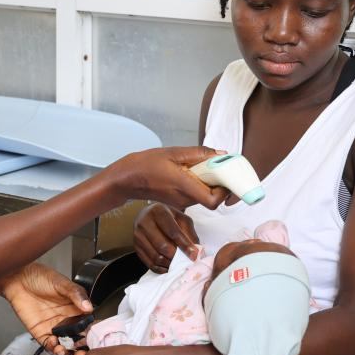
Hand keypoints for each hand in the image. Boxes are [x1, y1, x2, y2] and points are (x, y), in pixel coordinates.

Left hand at [1, 263, 92, 354]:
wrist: (18, 279)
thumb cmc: (40, 277)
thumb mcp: (61, 283)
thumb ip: (75, 294)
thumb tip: (88, 306)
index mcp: (75, 308)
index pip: (88, 323)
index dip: (92, 331)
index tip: (94, 336)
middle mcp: (67, 320)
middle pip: (79, 338)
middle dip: (82, 346)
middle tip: (83, 349)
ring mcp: (54, 328)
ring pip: (66, 345)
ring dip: (69, 351)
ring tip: (69, 350)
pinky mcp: (41, 333)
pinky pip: (49, 346)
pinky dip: (54, 349)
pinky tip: (56, 346)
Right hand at [109, 146, 227, 210]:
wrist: (128, 179)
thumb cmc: (146, 165)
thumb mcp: (173, 153)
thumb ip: (199, 153)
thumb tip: (221, 155)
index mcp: (184, 186)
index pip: (214, 200)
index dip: (225, 190)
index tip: (227, 175)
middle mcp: (185, 199)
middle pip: (213, 198)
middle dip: (220, 183)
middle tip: (218, 166)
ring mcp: (182, 202)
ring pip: (206, 196)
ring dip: (210, 182)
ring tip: (203, 166)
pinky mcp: (179, 200)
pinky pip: (197, 194)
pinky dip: (201, 184)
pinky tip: (193, 171)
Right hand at [134, 202, 202, 272]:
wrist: (149, 215)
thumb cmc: (168, 217)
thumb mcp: (182, 218)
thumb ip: (189, 233)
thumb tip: (194, 252)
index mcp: (158, 211)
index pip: (172, 232)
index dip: (184, 245)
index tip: (193, 255)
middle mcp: (144, 222)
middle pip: (162, 246)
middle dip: (176, 256)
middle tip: (186, 261)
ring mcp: (137, 235)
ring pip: (155, 257)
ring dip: (169, 264)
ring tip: (178, 264)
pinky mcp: (135, 247)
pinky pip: (149, 263)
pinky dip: (160, 268)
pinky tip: (168, 266)